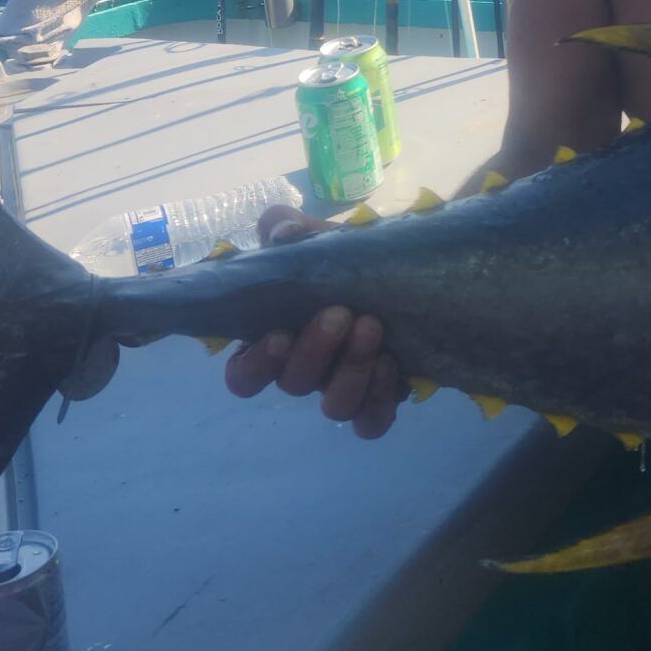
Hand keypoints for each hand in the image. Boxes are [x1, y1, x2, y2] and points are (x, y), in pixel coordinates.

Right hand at [223, 205, 404, 440]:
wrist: (406, 277)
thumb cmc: (346, 263)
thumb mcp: (319, 240)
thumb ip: (291, 229)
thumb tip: (281, 230)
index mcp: (276, 342)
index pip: (243, 375)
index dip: (255, 365)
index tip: (277, 334)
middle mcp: (305, 372)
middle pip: (294, 384)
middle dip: (315, 350)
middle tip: (340, 314)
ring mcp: (341, 390)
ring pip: (335, 407)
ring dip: (351, 370)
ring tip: (372, 327)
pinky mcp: (377, 401)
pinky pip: (371, 421)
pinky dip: (378, 398)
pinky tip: (391, 364)